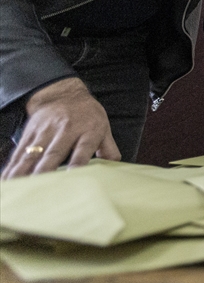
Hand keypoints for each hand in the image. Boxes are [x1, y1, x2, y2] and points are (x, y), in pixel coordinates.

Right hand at [2, 77, 119, 179]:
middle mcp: (66, 130)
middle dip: (44, 172)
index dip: (77, 164)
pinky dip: (12, 166)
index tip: (70, 178)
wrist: (63, 93)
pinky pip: (20, 151)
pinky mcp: (30, 132)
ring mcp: (46, 131)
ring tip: (17, 188)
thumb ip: (109, 148)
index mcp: (88, 130)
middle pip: (53, 153)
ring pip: (33, 153)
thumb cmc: (87, 115)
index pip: (83, 149)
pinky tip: (6, 179)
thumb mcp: (103, 127)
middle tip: (38, 189)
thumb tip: (114, 166)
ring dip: (23, 172)